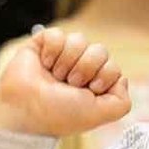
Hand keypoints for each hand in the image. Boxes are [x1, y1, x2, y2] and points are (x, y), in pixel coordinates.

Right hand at [0, 27, 130, 136]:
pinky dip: (52, 50)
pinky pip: (58, 33)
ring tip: (55, 76)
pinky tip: (44, 64)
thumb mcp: (99, 115)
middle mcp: (79, 68)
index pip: (112, 66)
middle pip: (99, 51)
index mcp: (93, 84)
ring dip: (67, 61)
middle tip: (69, 84)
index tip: (88, 91)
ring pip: (79, 40)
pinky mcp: (42, 45)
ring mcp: (61, 56)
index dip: (103, 77)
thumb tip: (123, 79)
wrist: (26, 110)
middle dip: (85, 69)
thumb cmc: (59, 115)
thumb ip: (122, 102)